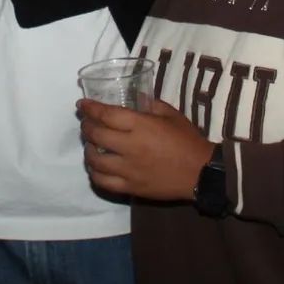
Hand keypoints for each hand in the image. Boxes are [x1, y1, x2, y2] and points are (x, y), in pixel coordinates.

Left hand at [78, 98, 213, 201]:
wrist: (202, 173)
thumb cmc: (188, 140)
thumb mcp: (171, 115)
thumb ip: (150, 104)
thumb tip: (135, 96)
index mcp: (141, 126)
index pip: (106, 114)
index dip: (90, 108)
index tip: (81, 104)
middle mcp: (130, 147)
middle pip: (96, 135)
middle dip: (86, 126)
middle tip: (86, 122)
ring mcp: (129, 169)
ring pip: (95, 160)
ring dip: (88, 149)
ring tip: (91, 144)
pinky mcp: (130, 187)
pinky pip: (103, 182)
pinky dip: (94, 173)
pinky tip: (96, 166)